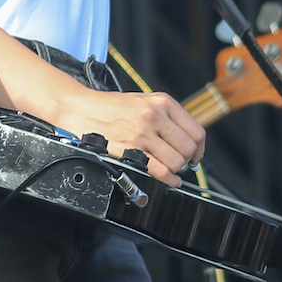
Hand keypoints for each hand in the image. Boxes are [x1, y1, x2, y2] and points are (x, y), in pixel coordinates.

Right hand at [58, 87, 206, 184]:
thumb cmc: (111, 106)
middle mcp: (155, 116)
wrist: (82, 108)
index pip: (196, 131)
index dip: (199, 148)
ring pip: (177, 161)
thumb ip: (166, 115)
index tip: (195, 155)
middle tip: (182, 163)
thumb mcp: (144, 101)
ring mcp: (143, 133)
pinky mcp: (130, 149)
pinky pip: (161, 171)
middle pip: (189, 148)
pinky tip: (170, 180)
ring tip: (169, 168)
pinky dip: (170, 180)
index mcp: (162, 102)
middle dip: (188, 160)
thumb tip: (187, 138)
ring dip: (176, 170)